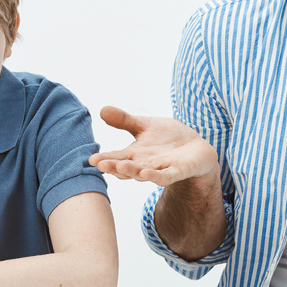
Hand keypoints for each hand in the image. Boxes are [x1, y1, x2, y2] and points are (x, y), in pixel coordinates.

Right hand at [90, 106, 219, 186]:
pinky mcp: (178, 171)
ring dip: (132, 171)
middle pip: (127, 167)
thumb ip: (124, 120)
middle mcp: (145, 164)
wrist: (195, 147)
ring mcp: (161, 169)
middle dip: (114, 166)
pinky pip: (166, 176)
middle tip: (100, 164)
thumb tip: (102, 109)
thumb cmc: (168, 138)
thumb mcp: (145, 125)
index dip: (105, 159)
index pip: (117, 157)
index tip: (91, 159)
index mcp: (135, 154)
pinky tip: (147, 174)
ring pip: (143, 173)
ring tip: (120, 166)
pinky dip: (156, 177)